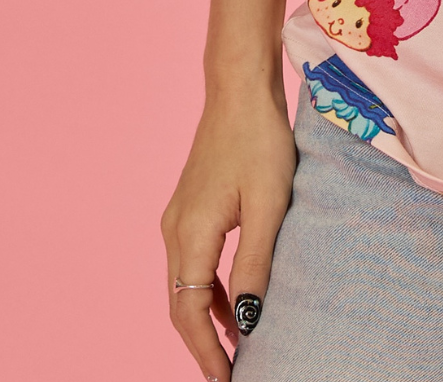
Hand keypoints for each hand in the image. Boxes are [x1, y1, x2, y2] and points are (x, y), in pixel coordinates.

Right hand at [160, 85, 296, 380]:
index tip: (227, 380)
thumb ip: (254, 263)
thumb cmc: (259, 140)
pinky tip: (231, 302)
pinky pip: (193, 263)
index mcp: (190, 234)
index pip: (188, 313)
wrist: (240, 90)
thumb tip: (247, 318)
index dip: (205, 351)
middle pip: (180, 304)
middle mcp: (174, 230)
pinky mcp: (190, 207)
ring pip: (185, 285)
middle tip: (230, 374)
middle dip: (202, 343)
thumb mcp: (268, 205)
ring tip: (235, 347)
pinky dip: (207, 290)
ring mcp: (178, 218)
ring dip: (205, 318)